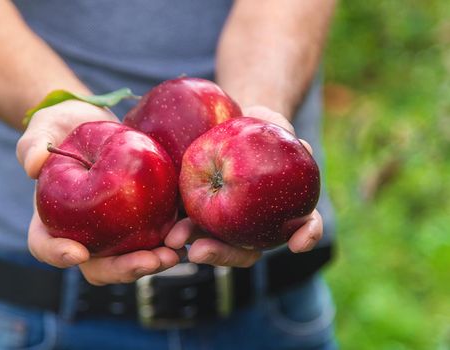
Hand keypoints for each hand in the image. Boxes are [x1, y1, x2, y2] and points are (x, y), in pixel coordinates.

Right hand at [16, 100, 181, 284]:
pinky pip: (155, 236)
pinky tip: (186, 234)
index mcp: (53, 220)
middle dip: (123, 269)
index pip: (47, 246)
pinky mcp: (140, 218)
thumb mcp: (44, 129)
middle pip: (98, 266)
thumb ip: (33, 143)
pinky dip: (170, 239)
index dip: (58, 254)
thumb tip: (33, 164)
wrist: (96, 124)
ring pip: (130, 259)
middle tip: (146, 261)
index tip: (77, 253)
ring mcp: (114, 231)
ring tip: (173, 254)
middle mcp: (84, 234)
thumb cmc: (63, 128)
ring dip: (152, 262)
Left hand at [164, 105, 323, 266]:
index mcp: (285, 211)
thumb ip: (290, 137)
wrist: (234, 125)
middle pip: (244, 252)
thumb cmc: (262, 129)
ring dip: (193, 245)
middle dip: (223, 254)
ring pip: (212, 244)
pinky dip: (177, 229)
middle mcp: (256, 227)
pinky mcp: (199, 213)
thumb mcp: (277, 128)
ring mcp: (226, 224)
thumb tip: (303, 146)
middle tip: (201, 251)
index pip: (303, 228)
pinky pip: (187, 225)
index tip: (299, 244)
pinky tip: (163, 230)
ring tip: (173, 240)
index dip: (306, 236)